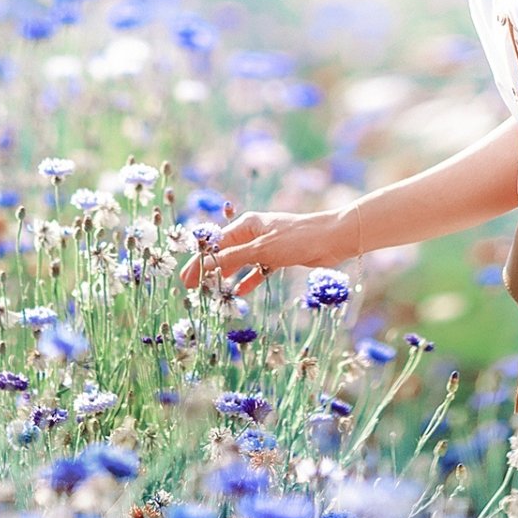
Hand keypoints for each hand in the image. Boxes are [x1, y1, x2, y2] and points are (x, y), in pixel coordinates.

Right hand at [177, 207, 353, 299]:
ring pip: (240, 263)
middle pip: (225, 253)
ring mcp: (266, 245)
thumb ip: (232, 258)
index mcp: (246, 225)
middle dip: (210, 270)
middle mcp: (254, 233)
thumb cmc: (296, 238)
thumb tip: (205, 265)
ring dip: (227, 276)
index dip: (199, 261)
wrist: (332, 239)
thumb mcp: (261, 249)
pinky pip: (257, 270)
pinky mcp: (278, 256)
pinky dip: (248, 280)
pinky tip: (239, 293)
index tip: (185, 279)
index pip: (216, 244)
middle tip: (193, 290)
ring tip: (212, 293)